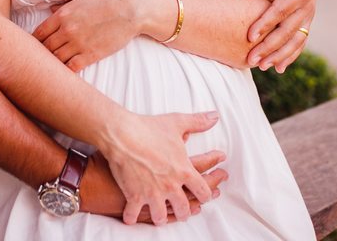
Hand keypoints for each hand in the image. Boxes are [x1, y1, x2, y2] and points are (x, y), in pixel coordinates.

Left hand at [33, 0, 146, 72]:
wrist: (131, 9)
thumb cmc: (108, 0)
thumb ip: (64, 7)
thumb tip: (50, 10)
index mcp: (63, 14)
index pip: (38, 32)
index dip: (33, 42)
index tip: (32, 47)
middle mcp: (67, 30)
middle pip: (44, 48)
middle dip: (39, 55)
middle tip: (38, 62)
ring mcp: (78, 43)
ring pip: (55, 60)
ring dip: (51, 65)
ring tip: (49, 70)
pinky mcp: (91, 55)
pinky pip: (71, 68)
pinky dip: (65, 73)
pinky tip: (63, 75)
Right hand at [99, 110, 221, 224]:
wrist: (122, 134)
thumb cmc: (149, 128)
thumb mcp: (177, 123)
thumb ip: (198, 122)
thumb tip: (214, 117)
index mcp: (184, 171)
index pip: (203, 190)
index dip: (207, 194)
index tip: (206, 195)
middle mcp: (171, 186)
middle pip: (183, 208)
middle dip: (184, 212)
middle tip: (183, 212)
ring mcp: (153, 193)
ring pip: (161, 216)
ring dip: (161, 218)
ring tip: (159, 218)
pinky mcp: (135, 196)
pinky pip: (134, 214)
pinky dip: (131, 218)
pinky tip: (130, 219)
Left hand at [236, 0, 317, 72]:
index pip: (280, 12)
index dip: (264, 25)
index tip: (248, 37)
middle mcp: (308, 5)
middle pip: (288, 31)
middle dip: (270, 47)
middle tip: (251, 60)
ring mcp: (309, 13)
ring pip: (296, 40)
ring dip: (280, 55)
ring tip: (262, 67)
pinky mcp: (306, 17)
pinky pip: (301, 39)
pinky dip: (291, 54)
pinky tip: (279, 68)